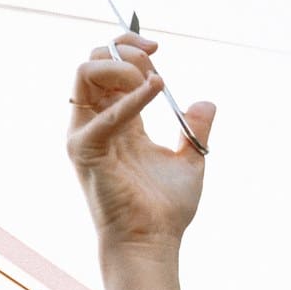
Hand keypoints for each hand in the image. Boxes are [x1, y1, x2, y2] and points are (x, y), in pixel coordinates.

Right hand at [66, 34, 215, 254]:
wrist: (152, 241)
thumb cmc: (163, 209)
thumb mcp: (190, 159)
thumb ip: (195, 129)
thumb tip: (205, 103)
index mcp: (116, 122)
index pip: (107, 68)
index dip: (129, 49)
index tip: (158, 48)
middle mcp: (95, 124)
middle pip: (91, 62)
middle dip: (124, 50)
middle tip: (155, 62)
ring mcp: (86, 135)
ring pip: (85, 73)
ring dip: (122, 67)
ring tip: (153, 81)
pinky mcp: (87, 150)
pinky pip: (104, 112)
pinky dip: (133, 97)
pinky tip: (158, 90)